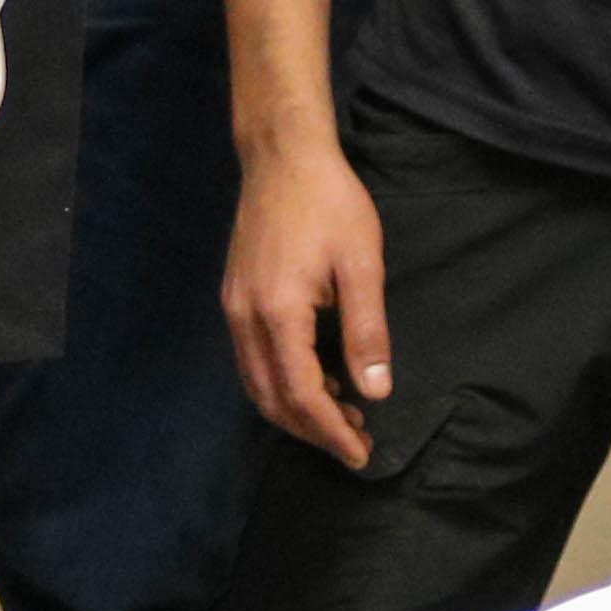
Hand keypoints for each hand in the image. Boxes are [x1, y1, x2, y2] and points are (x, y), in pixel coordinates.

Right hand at [224, 137, 393, 467]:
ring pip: (257, 385)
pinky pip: (252, 360)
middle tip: (356, 441)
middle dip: (313, 430)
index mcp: (278, 313)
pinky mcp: (235, 298)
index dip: (331, 431)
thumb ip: (366, 332)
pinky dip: (282, 383)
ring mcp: (234, 309)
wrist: (282, 156)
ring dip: (296, 410)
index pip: (301, 394)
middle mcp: (246, 319)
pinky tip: (318, 376)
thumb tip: (376, 391)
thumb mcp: (361, 264)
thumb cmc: (329, 202)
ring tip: (342, 414)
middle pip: (271, 400)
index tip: (361, 454)